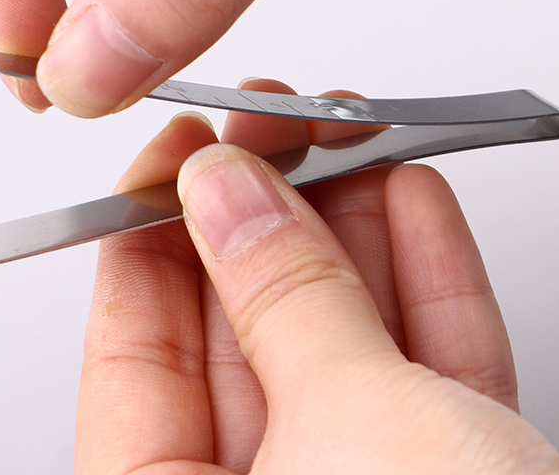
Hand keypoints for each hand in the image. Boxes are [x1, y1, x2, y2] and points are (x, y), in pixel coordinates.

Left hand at [76, 79, 558, 473]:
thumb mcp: (353, 433)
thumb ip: (284, 301)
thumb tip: (226, 190)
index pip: (134, 355)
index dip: (153, 236)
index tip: (179, 153)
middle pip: (240, 333)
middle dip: (262, 213)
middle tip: (269, 125)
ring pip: (337, 339)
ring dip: (346, 229)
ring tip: (339, 137)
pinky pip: (424, 369)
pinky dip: (423, 279)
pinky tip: (408, 200)